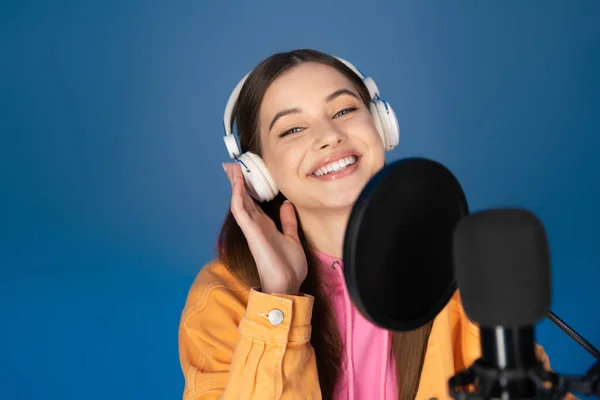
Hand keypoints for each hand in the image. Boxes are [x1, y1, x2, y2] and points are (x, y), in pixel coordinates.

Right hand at [223, 162, 307, 294]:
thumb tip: (287, 204)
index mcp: (265, 225)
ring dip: (235, 184)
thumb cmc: (289, 266)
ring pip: (240, 201)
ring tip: (231, 167)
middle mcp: (257, 224)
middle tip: (230, 164)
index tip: (244, 172)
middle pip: (243, 198)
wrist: (288, 284)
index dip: (248, 186)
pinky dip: (238, 195)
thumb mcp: (292, 237)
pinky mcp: (251, 232)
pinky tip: (237, 182)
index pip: (253, 201)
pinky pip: (241, 210)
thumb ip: (288, 221)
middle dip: (237, 181)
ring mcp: (252, 228)